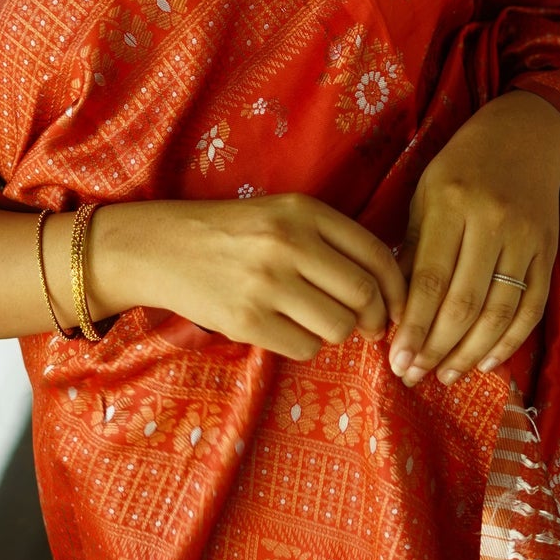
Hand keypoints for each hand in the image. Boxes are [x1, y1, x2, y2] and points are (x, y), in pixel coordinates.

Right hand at [85, 193, 407, 363]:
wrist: (163, 247)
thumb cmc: (234, 233)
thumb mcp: (284, 215)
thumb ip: (332, 241)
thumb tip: (388, 289)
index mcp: (305, 212)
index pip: (376, 255)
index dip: (397, 289)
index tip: (396, 307)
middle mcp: (288, 243)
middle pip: (363, 296)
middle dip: (375, 319)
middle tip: (369, 327)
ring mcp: (266, 283)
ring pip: (338, 327)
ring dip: (337, 333)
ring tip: (317, 322)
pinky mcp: (246, 320)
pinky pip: (304, 348)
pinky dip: (305, 345)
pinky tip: (287, 330)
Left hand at [387, 91, 559, 388]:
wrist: (524, 137)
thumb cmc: (460, 169)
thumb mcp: (426, 195)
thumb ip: (414, 250)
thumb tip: (397, 313)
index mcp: (452, 203)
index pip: (431, 280)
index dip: (414, 327)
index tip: (396, 360)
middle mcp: (492, 222)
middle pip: (464, 303)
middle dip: (436, 348)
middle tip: (413, 376)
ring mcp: (526, 238)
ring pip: (499, 313)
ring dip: (470, 354)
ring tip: (444, 375)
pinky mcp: (549, 252)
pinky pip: (532, 308)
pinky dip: (510, 341)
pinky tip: (486, 362)